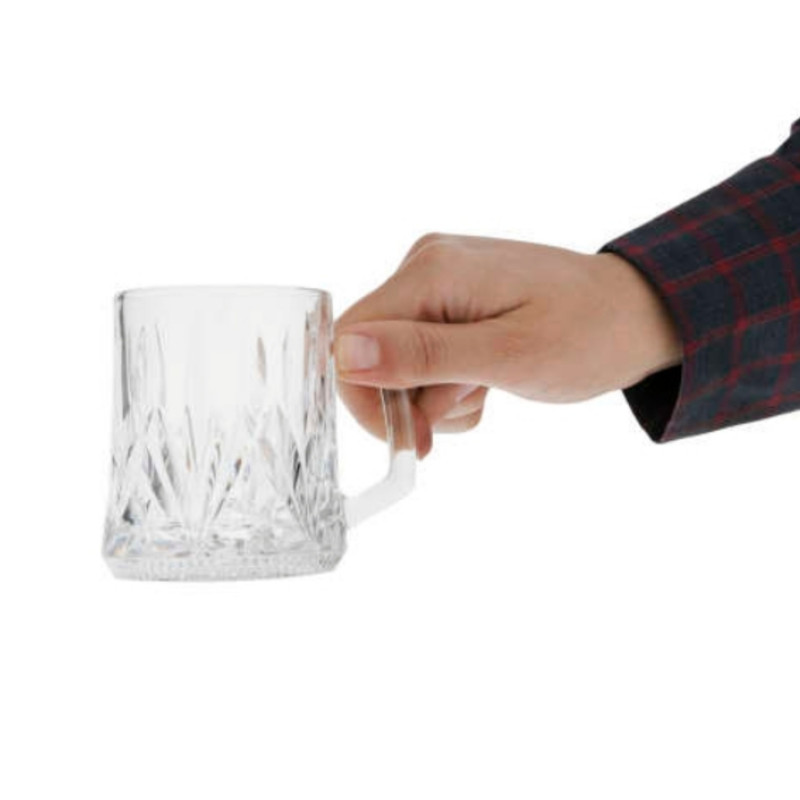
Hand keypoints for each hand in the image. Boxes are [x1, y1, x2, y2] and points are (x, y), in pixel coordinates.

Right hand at [335, 233, 681, 456]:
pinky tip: (486, 381)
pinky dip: (448, 383)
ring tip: (487, 390)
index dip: (367, 397)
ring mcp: (438, 280)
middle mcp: (426, 266)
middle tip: (467, 411)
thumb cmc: (590, 333)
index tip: (413, 438)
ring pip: (397, 360)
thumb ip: (425, 355)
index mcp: (433, 271)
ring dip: (436, 396)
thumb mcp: (510, 356)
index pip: (350, 338)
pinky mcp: (451, 299)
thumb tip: (348, 354)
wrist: (638, 313)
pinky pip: (422, 353)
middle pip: (371, 352)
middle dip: (411, 400)